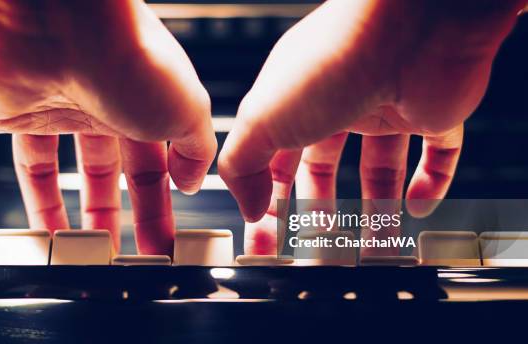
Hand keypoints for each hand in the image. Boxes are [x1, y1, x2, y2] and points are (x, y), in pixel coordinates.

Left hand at [0, 0, 216, 253]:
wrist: (64, 17)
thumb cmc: (129, 58)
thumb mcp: (188, 111)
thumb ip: (196, 149)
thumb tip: (191, 179)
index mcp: (137, 107)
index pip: (147, 172)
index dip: (153, 212)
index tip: (156, 246)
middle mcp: (90, 106)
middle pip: (96, 175)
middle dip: (104, 217)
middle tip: (108, 255)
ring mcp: (40, 105)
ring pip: (39, 167)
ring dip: (45, 208)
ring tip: (55, 246)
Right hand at [218, 0, 523, 253]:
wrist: (412, 27)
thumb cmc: (334, 59)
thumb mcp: (262, 118)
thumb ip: (243, 164)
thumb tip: (246, 204)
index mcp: (293, 98)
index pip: (274, 157)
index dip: (268, 199)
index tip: (266, 236)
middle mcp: (338, 100)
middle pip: (324, 167)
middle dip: (319, 210)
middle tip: (318, 248)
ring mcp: (387, 105)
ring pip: (380, 167)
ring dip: (376, 209)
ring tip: (371, 247)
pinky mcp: (433, 111)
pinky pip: (436, 154)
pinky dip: (428, 183)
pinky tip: (416, 207)